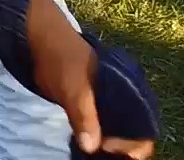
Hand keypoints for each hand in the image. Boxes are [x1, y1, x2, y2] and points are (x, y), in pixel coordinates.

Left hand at [27, 0, 155, 157]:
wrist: (40, 35)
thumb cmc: (60, 58)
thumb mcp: (72, 87)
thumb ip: (84, 115)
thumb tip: (91, 146)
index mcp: (129, 94)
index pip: (143, 131)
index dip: (130, 146)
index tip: (106, 148)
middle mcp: (124, 98)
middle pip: (133, 134)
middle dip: (121, 149)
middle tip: (99, 154)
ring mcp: (108, 100)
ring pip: (118, 131)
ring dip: (109, 144)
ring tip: (93, 153)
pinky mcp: (91, 101)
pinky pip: (103, 125)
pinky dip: (98, 137)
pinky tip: (86, 144)